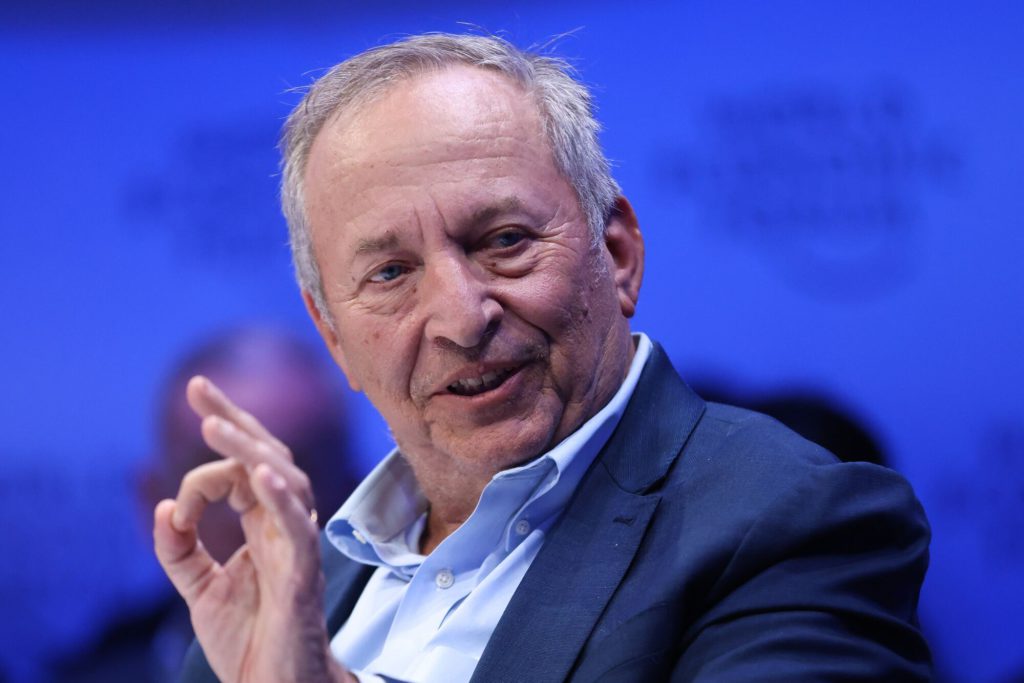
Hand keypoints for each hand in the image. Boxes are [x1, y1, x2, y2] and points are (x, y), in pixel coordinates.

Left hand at [153, 376, 353, 682]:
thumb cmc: (248, 641)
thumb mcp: (198, 590)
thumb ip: (179, 550)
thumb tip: (162, 507)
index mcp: (264, 527)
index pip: (242, 473)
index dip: (201, 477)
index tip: (176, 512)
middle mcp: (285, 527)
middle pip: (269, 457)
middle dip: (234, 419)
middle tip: (198, 388)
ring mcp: (297, 548)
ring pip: (286, 482)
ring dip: (251, 450)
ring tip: (215, 425)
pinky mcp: (303, 576)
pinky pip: (298, 531)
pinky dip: (282, 501)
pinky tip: (263, 475)